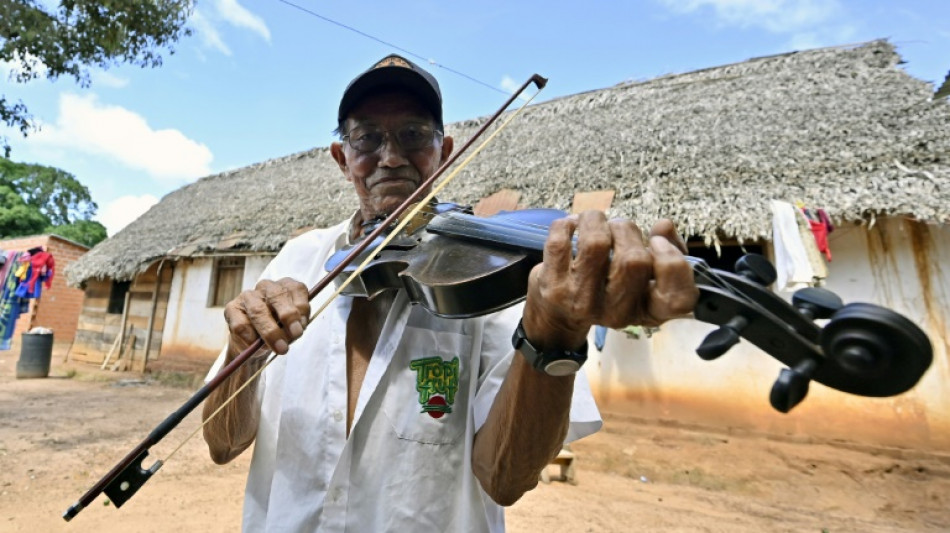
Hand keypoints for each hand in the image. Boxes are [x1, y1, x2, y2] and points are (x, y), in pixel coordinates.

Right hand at [223, 278, 309, 358]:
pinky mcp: (231, 309)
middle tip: (295, 334)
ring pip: (258, 310)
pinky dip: (250, 339)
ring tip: (280, 348)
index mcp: (286, 286)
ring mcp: (247, 296)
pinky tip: (255, 345)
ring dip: (270, 331)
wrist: (256, 343)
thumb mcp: (294, 326)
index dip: (301, 306)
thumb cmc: (280, 330)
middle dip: (288, 316)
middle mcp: (266, 286)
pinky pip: (241, 325)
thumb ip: (296, 325)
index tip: (304, 325)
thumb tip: (294, 331)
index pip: (296, 289)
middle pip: (277, 296)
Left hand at [521, 211, 697, 350]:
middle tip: (617, 227)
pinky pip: (560, 241)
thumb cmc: (606, 288)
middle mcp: (616, 312)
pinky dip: (566, 224)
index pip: (677, 300)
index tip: (656, 242)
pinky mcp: (553, 287)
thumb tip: (663, 226)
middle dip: (627, 229)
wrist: (557, 315)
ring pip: (595, 244)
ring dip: (597, 220)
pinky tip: (571, 226)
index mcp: (645, 310)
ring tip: (594, 221)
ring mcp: (581, 301)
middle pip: (635, 260)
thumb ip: (666, 251)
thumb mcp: (642, 278)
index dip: (673, 265)